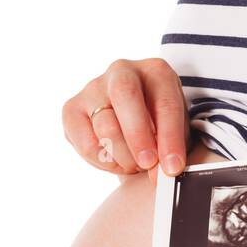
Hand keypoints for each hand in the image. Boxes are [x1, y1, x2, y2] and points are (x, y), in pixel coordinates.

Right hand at [61, 57, 189, 176]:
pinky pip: (85, 143)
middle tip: (147, 164)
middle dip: (138, 136)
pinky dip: (102, 161)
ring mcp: (93, 88)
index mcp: (156, 72)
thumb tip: (160, 174)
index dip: (170, 138)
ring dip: (123, 155)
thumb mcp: (174, 133)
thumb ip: (170, 150)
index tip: (172, 167)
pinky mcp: (72, 109)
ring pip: (105, 125)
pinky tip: (115, 161)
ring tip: (134, 165)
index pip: (165, 102)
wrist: (132, 125)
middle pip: (125, 96)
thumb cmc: (158, 127)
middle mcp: (122, 72)